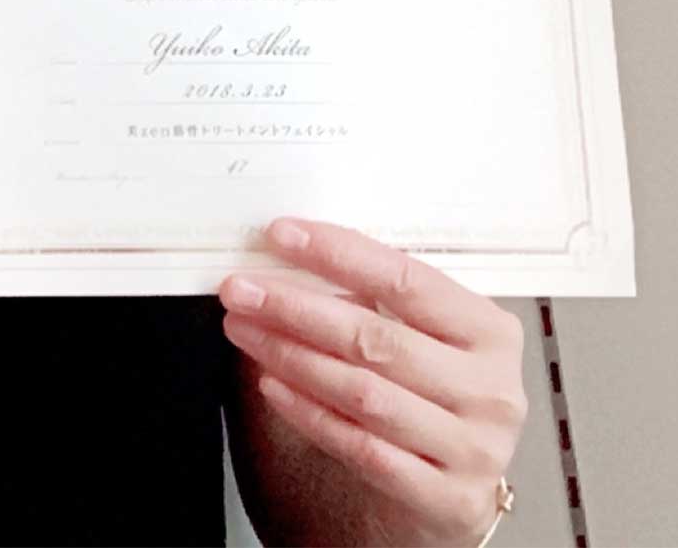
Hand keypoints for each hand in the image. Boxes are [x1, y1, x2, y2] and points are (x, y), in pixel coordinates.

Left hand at [220, 217, 526, 546]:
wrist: (456, 481)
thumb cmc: (429, 387)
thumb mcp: (420, 332)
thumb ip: (371, 296)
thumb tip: (288, 256)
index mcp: (490, 331)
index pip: (406, 280)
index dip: (339, 254)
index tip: (280, 235)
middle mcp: (491, 390)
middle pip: (376, 339)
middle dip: (296, 309)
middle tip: (241, 290)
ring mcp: (474, 449)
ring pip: (364, 394)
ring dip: (291, 357)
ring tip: (243, 330)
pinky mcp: (450, 499)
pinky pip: (362, 448)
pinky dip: (308, 412)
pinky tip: (271, 383)